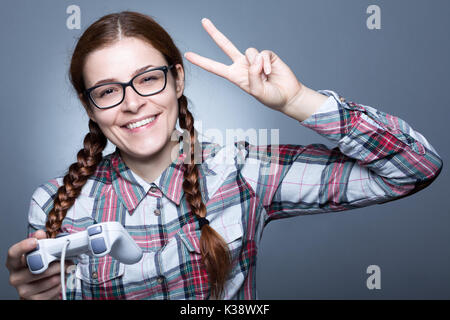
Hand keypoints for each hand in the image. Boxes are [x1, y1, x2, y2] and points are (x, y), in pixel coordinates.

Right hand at [6, 230, 72, 299]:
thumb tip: (40, 234)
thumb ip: (41, 243)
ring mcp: (23, 291)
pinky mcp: (34, 300)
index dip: (23, 247)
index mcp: (15, 264)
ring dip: (62, 273)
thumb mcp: (40, 255)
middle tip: (67, 260)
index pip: (13, 253)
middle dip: (57, 263)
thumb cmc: (39, 270)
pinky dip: (61, 284)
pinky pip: (54, 289)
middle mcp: (16, 277)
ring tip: (64, 270)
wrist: (40, 291)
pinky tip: (59, 281)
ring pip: (50, 279)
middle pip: (38, 267)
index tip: (34, 242)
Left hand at [184, 18, 305, 112]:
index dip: (202, 61)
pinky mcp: (266, 55)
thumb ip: (253, 76)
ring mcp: (254, 59)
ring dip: (258, 66)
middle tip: (203, 21)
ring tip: (265, 77)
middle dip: (214, 33)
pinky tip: (271, 73)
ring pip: (250, 52)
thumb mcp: (257, 91)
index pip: (215, 67)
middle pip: (226, 45)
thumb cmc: (270, 97)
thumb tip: (255, 59)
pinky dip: (267, 64)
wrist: (288, 95)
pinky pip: (263, 54)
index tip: (188, 55)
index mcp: (235, 76)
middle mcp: (242, 65)